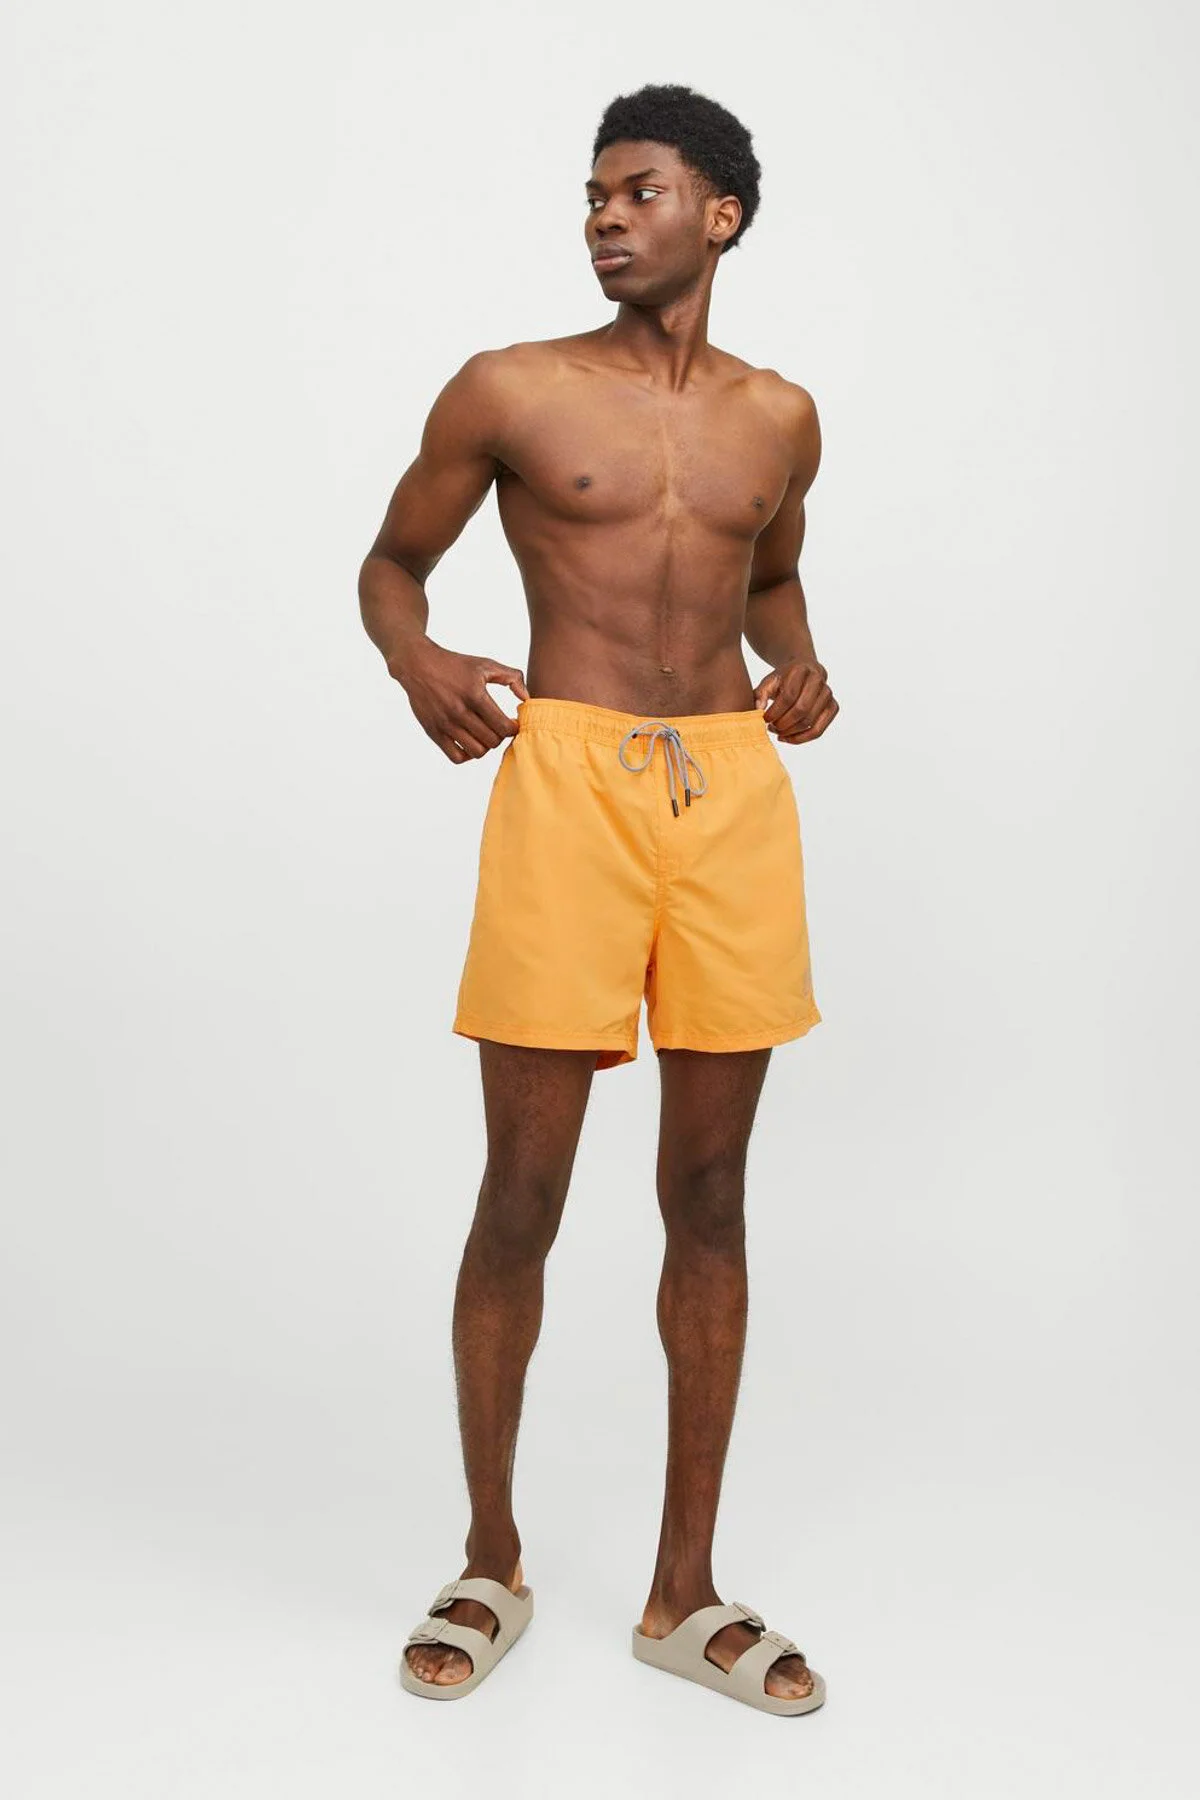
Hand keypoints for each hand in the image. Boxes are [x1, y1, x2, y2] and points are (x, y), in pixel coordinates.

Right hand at [391, 639, 529, 762]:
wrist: (418, 665)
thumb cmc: (455, 664)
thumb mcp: (485, 664)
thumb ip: (512, 677)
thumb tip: (527, 698)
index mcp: (475, 695)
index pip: (504, 727)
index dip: (513, 728)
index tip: (511, 721)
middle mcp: (459, 712)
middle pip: (492, 741)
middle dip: (500, 736)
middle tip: (498, 727)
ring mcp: (445, 725)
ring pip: (477, 752)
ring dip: (485, 746)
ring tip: (484, 734)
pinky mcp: (434, 732)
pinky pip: (456, 757)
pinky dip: (467, 754)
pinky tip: (469, 741)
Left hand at [753, 658, 838, 743]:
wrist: (805, 670)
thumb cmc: (784, 678)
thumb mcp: (770, 681)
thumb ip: (761, 693)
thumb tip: (758, 709)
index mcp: (801, 670)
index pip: (789, 696)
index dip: (775, 711)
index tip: (764, 719)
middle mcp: (818, 680)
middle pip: (801, 710)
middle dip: (783, 723)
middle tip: (771, 727)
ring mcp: (828, 694)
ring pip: (809, 722)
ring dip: (790, 732)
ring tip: (777, 732)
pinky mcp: (833, 707)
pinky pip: (819, 730)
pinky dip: (802, 738)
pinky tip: (788, 738)